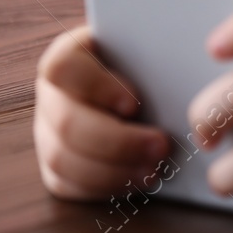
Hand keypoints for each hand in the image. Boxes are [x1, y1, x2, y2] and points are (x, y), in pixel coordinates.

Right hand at [34, 25, 171, 199]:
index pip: (62, 68)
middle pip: (66, 123)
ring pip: (62, 159)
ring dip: (111, 170)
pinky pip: (68, 185)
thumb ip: (156, 49)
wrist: (152, 83)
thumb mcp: (153, 45)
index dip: (95, 87)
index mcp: (69, 54)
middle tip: (162, 146)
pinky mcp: (56, 166)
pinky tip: (138, 182)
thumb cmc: (154, 58)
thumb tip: (184, 62)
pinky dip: (105, 187)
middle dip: (116, 142)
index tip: (135, 103)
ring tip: (154, 170)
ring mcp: (48, 132)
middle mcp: (52, 94)